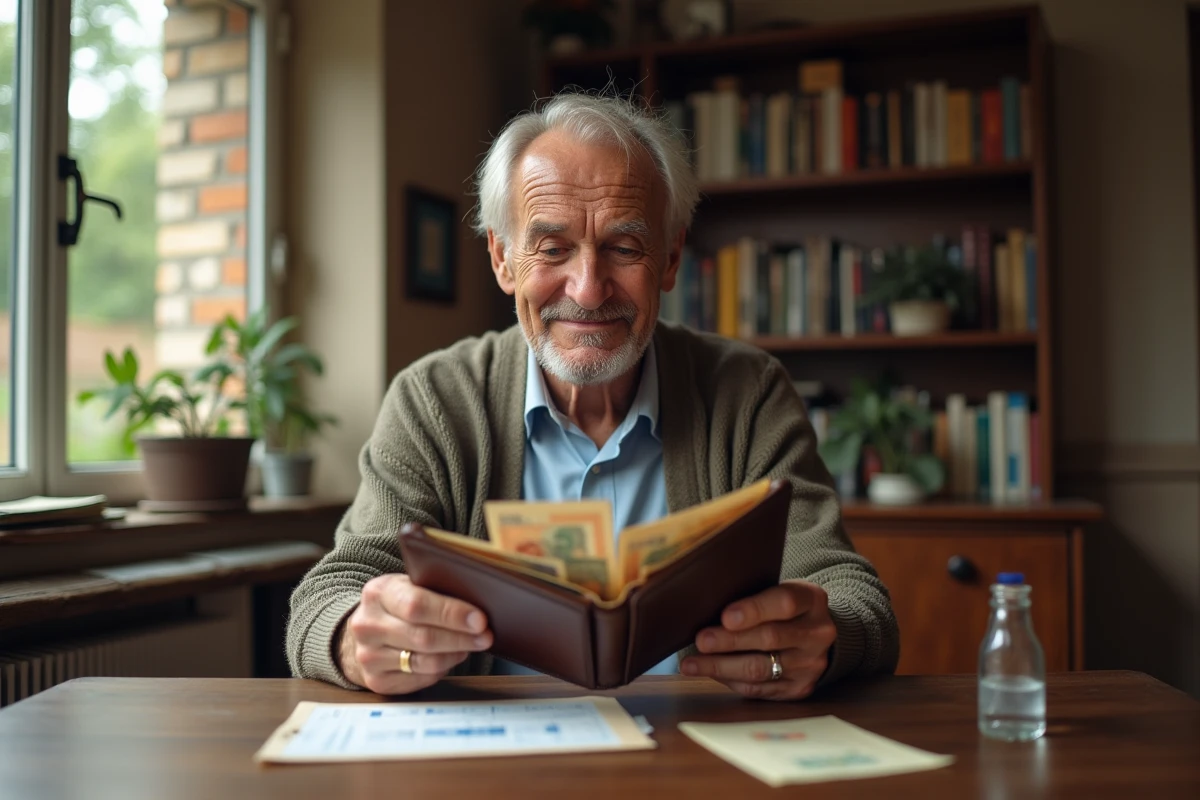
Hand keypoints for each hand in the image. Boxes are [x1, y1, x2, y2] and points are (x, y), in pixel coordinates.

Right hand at [337, 574, 492, 693]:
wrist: (366, 629)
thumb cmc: (398, 603)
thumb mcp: (409, 586)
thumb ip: (434, 590)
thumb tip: (476, 605)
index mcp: (377, 593)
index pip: (417, 605)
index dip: (451, 614)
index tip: (479, 619)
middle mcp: (367, 625)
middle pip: (423, 637)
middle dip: (460, 637)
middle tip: (486, 636)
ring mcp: (368, 656)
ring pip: (424, 661)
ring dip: (455, 654)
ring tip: (472, 645)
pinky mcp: (377, 681)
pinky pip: (420, 678)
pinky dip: (442, 668)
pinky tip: (451, 657)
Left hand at [680, 580, 835, 699]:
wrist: (814, 634)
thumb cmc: (782, 608)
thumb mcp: (777, 590)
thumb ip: (752, 596)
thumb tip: (707, 606)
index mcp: (812, 600)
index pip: (785, 603)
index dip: (754, 610)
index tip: (725, 617)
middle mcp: (817, 633)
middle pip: (770, 638)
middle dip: (730, 641)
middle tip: (701, 641)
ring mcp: (810, 665)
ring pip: (761, 669)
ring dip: (722, 666)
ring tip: (692, 664)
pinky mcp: (799, 688)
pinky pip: (760, 689)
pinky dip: (730, 681)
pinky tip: (710, 673)